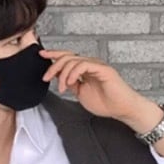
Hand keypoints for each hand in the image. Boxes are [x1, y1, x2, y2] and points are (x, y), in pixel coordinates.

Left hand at [40, 48, 157, 126]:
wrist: (121, 109)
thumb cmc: (106, 103)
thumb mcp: (81, 93)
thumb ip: (71, 84)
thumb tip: (59, 78)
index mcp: (85, 69)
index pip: (67, 57)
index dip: (54, 55)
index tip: (41, 55)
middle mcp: (90, 64)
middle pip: (67, 56)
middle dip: (53, 66)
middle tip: (46, 78)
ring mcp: (96, 65)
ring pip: (73, 60)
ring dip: (63, 73)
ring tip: (62, 88)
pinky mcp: (102, 69)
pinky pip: (83, 65)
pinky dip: (73, 73)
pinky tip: (70, 82)